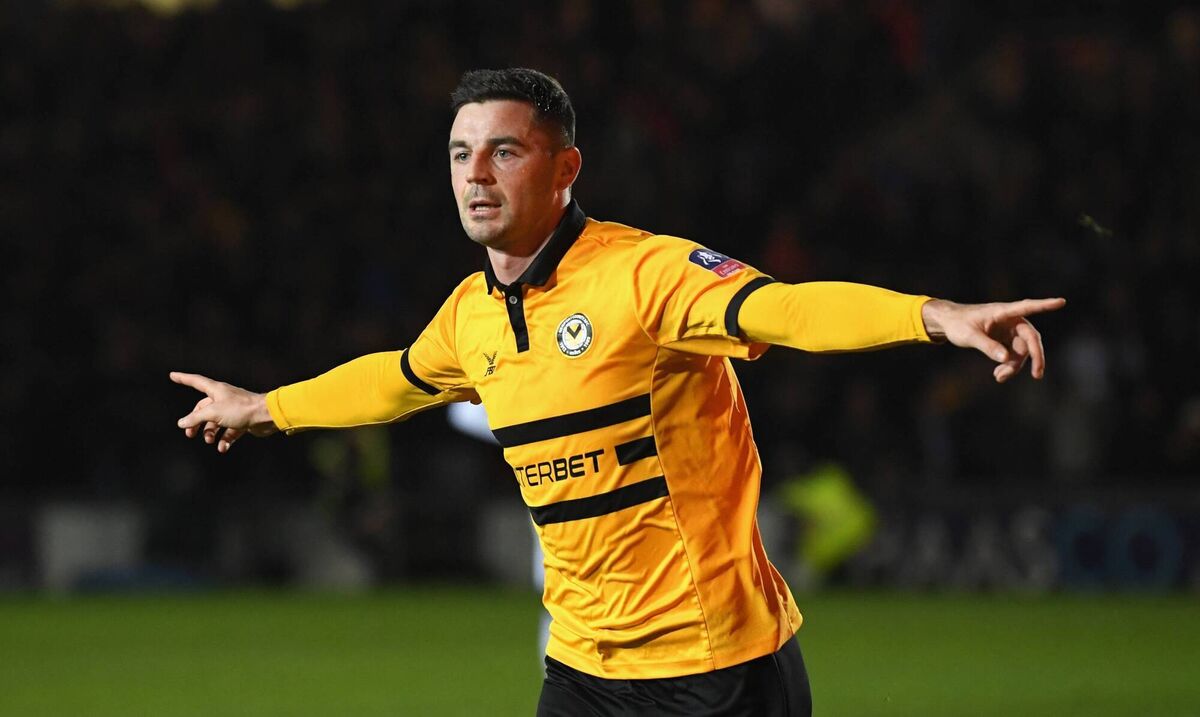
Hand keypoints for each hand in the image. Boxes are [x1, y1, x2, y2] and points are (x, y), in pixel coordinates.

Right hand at [170, 371, 277, 452]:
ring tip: (209, 440)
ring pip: (216, 422)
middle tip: (190, 435)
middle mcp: (224, 398)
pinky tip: (222, 447)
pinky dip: (224, 440)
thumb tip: (182, 423)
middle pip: (204, 409)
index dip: (183, 378)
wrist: (266, 415)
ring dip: (210, 433)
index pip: (196, 381)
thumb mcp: (213, 413)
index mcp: (216, 390)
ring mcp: (233, 410)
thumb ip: (196, 418)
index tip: (172, 375)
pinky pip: (229, 432)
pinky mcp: (242, 422)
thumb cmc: (240, 409)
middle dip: (196, 422)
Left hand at [921, 297, 1065, 382]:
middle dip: (1035, 357)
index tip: (1061, 301)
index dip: (1045, 305)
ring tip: (998, 377)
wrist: (949, 323)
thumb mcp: (969, 336)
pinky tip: (998, 374)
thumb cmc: (958, 324)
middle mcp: (1011, 320)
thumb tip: (1005, 359)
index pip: (1027, 307)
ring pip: (1022, 351)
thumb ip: (987, 346)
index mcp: (1003, 312)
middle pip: (1031, 338)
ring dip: (1014, 366)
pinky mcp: (1006, 339)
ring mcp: (1010, 330)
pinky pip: (1014, 354)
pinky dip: (1009, 365)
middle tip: (1037, 375)